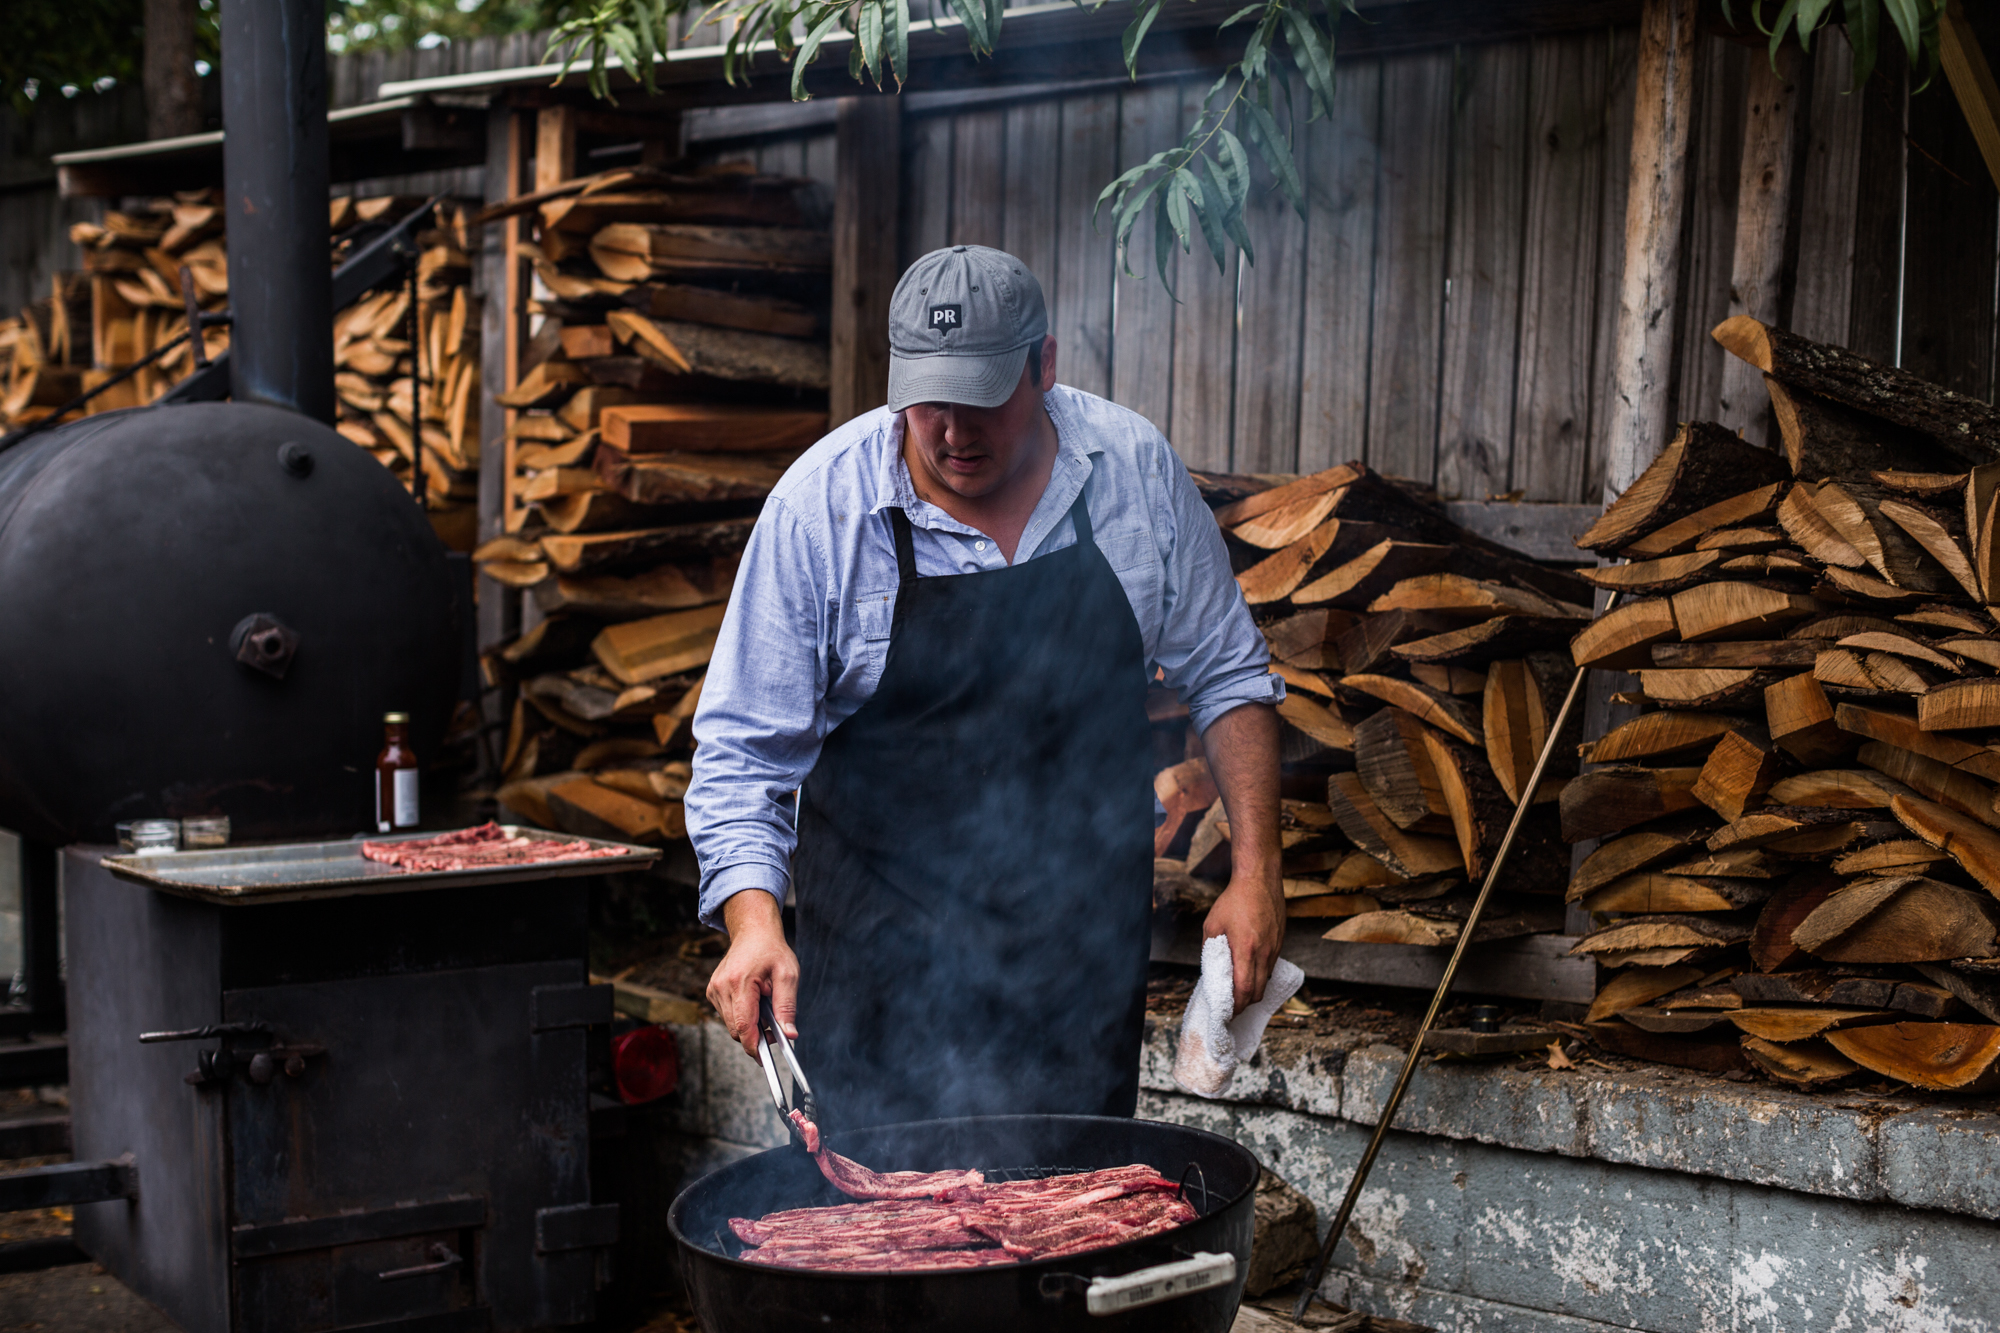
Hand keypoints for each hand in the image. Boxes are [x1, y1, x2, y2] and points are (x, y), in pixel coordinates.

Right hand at [707, 889, 799, 1059]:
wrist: (753, 931)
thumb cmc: (772, 950)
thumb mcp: (789, 975)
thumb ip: (787, 1007)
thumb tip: (790, 1035)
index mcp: (740, 982)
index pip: (743, 1025)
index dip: (753, 1045)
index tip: (764, 1059)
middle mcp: (721, 987)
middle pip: (736, 1029)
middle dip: (755, 1036)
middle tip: (777, 1030)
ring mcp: (714, 988)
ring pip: (730, 1024)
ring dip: (748, 1025)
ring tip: (766, 1008)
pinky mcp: (712, 990)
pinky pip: (726, 1015)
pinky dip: (740, 1016)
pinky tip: (753, 1001)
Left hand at [1201, 871, 1283, 1014]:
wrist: (1260, 879)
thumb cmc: (1234, 900)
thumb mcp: (1212, 925)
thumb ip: (1210, 951)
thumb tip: (1210, 971)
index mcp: (1246, 949)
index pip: (1244, 989)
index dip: (1235, 1006)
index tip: (1226, 1013)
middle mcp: (1264, 953)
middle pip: (1258, 992)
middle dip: (1244, 1004)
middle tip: (1231, 1007)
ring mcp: (1274, 949)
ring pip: (1266, 981)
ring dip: (1253, 991)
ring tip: (1238, 992)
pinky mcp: (1279, 944)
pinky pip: (1270, 968)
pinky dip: (1260, 976)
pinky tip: (1248, 972)